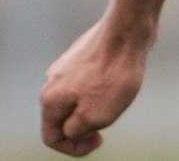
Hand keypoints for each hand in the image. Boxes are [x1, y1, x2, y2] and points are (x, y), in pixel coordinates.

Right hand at [40, 20, 148, 155]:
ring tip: (118, 98)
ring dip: (95, 106)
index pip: (52, 137)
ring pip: (78, 99)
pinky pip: (89, 82)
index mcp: (49, 100)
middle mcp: (52, 82)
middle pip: (64, 118)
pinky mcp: (85, 55)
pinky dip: (102, 89)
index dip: (73, 148)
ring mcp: (67, 66)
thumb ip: (76, 131)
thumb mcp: (95, 116)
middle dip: (85, 126)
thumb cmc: (114, 74)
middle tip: (109, 121)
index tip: (99, 141)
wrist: (129, 30)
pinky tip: (120, 81)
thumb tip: (72, 131)